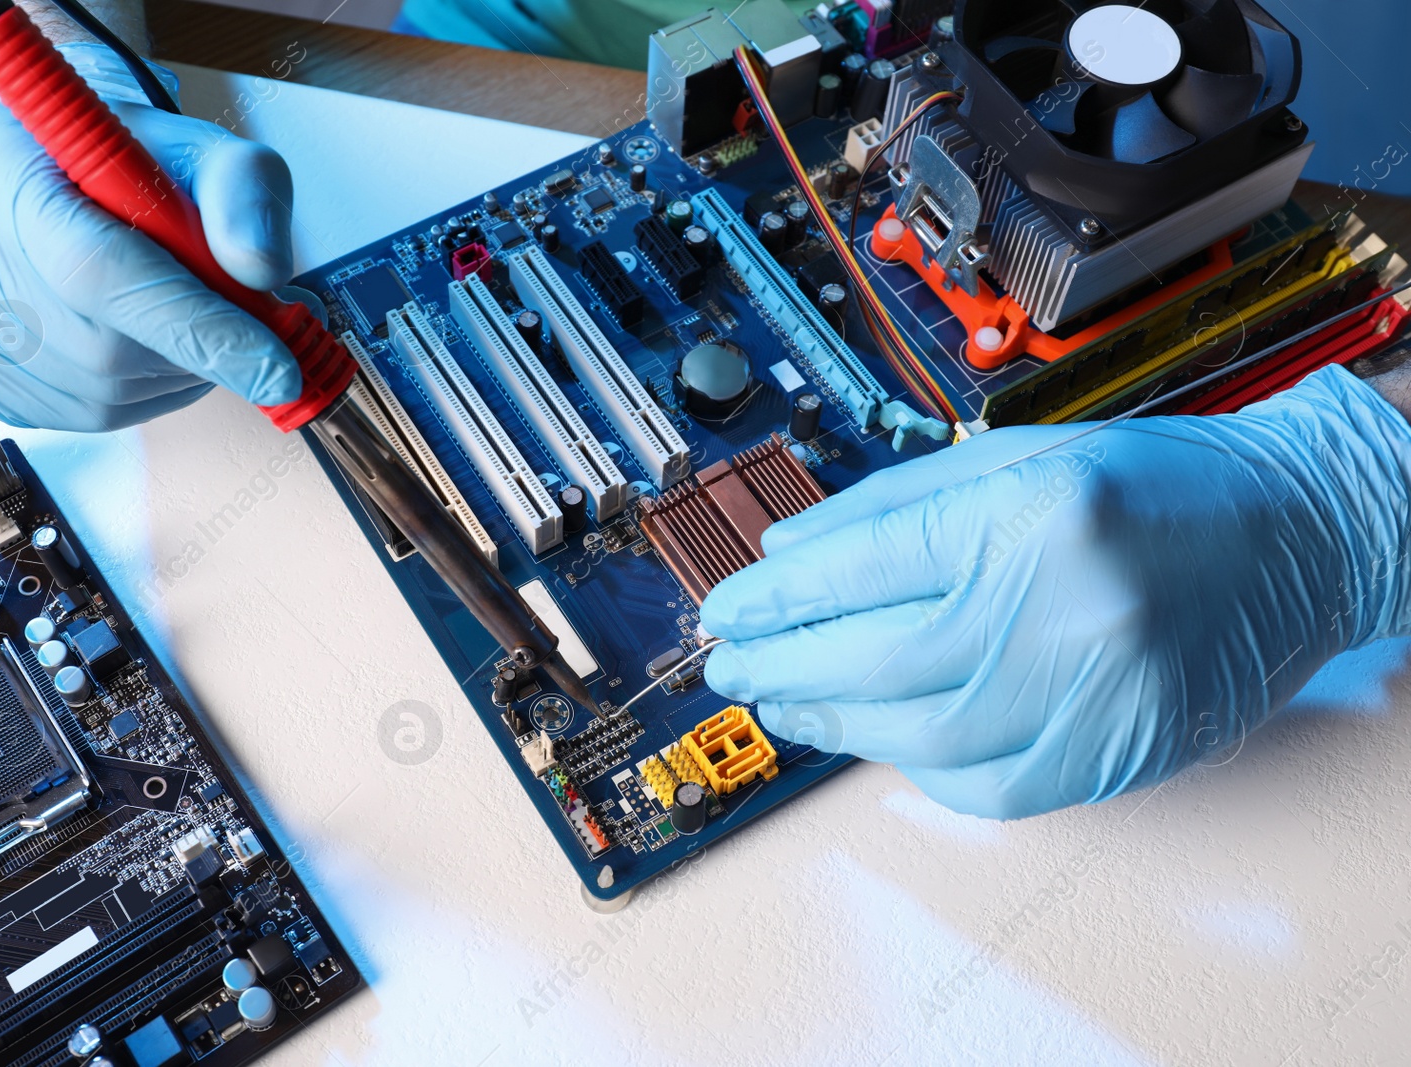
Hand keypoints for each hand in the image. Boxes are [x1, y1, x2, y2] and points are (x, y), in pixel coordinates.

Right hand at [0, 44, 302, 430]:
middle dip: (198, 345)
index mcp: (2, 166)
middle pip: (108, 347)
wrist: (32, 178)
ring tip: (175, 311)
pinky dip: (137, 386)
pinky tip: (133, 336)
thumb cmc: (114, 161)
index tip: (277, 368)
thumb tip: (263, 269)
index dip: (196, 326)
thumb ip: (242, 189)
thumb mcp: (192, 144)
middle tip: (238, 319)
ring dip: (172, 368)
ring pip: (104, 394)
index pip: (100, 270)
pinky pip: (83, 413)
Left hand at [701, 366, 1410, 817]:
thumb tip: (789, 554)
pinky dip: (915, 766)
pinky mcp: (1115, 754)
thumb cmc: (1157, 485)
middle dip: (781, 666)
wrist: (1296, 536)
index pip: (863, 566)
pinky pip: (984, 786)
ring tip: (786, 701)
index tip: (724, 611)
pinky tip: (876, 736)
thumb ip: (893, 504)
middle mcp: (1065, 608)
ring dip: (833, 721)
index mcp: (1033, 512)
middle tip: (730, 667)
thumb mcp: (1017, 456)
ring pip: (919, 736)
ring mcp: (1096, 693)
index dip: (775, 596)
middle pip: (877, 660)